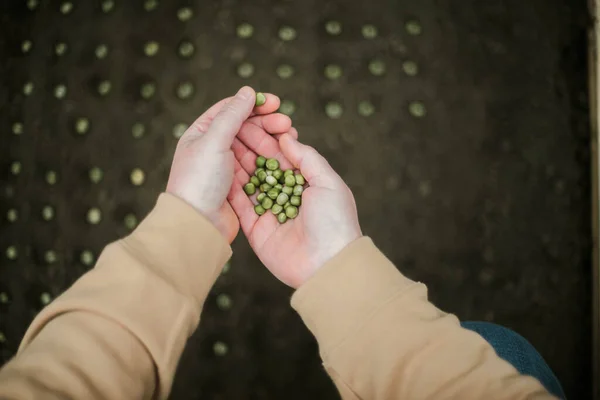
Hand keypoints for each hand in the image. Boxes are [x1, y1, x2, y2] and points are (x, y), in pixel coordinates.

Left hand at [166, 87, 291, 242]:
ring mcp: (227, 168)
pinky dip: (272, 160)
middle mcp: (213, 148)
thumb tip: (247, 91)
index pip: (229, 110)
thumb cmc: (200, 180)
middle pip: (245, 128)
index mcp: (201, 133)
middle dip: (267, 123)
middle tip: (287, 123)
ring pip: (254, 147)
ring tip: (291, 137)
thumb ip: (232, 115)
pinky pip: (258, 166)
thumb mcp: (214, 141)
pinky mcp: (239, 186)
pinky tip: (286, 157)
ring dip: (272, 140)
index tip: (275, 102)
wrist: (197, 224)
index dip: (253, 104)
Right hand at [228, 132, 362, 287]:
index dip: (266, 139)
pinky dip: (231, 191)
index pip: (282, 157)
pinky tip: (219, 172)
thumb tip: (286, 137)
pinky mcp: (257, 230)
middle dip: (247, 150)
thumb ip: (307, 158)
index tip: (249, 121)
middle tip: (229, 130)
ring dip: (236, 167)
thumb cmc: (335, 221)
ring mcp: (270, 213)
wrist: (328, 265)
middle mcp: (286, 197)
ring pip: (249, 185)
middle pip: (262, 168)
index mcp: (306, 184)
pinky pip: (241, 207)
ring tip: (220, 145)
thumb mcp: (328, 183)